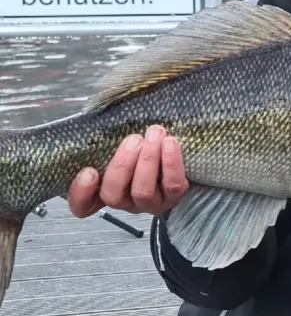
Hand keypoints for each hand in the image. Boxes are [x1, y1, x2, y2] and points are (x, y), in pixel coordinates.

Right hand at [67, 125, 189, 217]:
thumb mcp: (122, 140)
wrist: (184, 152)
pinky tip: (170, 142)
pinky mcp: (173, 198)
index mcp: (104, 190)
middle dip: (122, 165)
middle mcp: (125, 201)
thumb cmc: (142, 142)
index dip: (81, 193)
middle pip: (113, 195)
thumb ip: (109, 135)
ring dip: (148, 161)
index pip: (83, 206)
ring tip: (154, 134)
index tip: (89, 171)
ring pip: (142, 191)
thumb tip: (104, 108)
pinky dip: (171, 163)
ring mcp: (149, 203)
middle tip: (133, 139)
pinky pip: (173, 185)